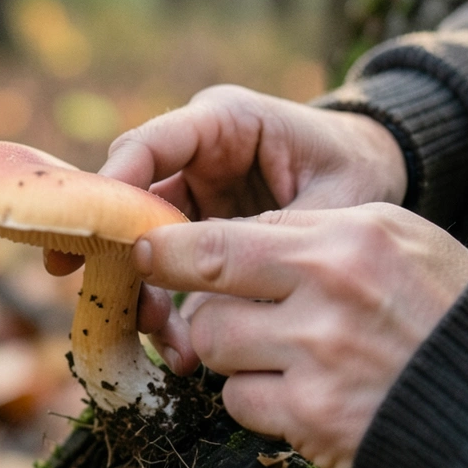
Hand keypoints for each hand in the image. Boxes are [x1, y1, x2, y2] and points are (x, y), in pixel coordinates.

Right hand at [45, 85, 410, 366]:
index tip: (90, 230)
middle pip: (130, 195)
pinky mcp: (198, 230)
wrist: (377, 179)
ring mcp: (193, 192)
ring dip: (140, 287)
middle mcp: (196, 153)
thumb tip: (216, 288)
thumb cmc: (357, 172)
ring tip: (156, 335)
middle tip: (89, 289)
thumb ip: (273, 232)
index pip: (152, 144)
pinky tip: (179, 346)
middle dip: (112, 247)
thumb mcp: (332, 201)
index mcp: (225, 121)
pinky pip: (168, 265)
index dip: (113, 185)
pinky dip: (168, 304)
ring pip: (142, 238)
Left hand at [132, 204, 467, 467]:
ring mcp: (318, 351)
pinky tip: (294, 398)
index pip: (234, 232)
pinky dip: (252, 401)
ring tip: (271, 355)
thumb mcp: (405, 247)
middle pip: (206, 277)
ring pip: (213, 341)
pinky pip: (237, 400)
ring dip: (226, 353)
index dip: (178, 243)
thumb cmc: (452, 320)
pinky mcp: (311, 414)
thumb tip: (242, 237)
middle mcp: (331, 285)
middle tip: (162, 292)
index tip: (150, 246)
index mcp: (352, 236)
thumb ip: (326, 234)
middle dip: (172, 286)